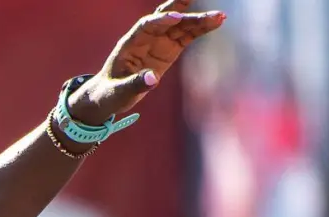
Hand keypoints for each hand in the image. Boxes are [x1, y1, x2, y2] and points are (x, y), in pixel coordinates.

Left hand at [68, 0, 225, 125]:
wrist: (110, 96)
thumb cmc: (109, 93)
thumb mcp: (117, 93)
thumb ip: (133, 85)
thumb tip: (152, 79)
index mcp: (129, 44)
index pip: (146, 26)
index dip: (160, 21)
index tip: (177, 18)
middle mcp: (145, 38)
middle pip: (164, 19)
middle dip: (181, 9)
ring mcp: (158, 43)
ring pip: (180, 27)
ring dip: (198, 21)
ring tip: (219, 16)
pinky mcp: (169, 51)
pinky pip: (186, 37)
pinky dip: (200, 31)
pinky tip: (216, 24)